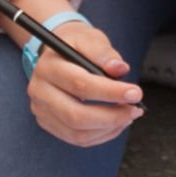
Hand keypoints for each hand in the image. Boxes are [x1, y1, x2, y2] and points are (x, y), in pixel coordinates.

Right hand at [24, 20, 143, 146]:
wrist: (56, 53)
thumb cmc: (75, 45)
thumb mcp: (89, 38)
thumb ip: (104, 53)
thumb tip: (120, 69)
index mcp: (48, 67)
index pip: (80, 84)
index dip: (110, 92)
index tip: (135, 93)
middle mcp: (40, 91)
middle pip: (76, 115)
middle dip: (111, 117)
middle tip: (135, 109)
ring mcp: (42, 110)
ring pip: (77, 133)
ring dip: (108, 128)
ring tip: (128, 115)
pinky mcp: (48, 123)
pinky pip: (76, 139)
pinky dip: (101, 135)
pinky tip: (115, 123)